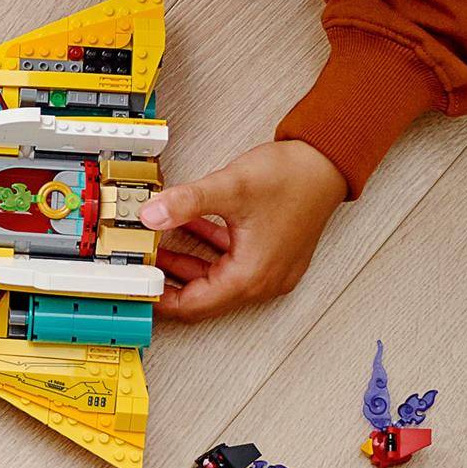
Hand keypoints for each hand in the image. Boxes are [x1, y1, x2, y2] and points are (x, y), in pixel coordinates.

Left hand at [140, 141, 346, 321]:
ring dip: (185, 264)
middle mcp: (262, 281)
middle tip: (141, 266)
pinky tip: (186, 229)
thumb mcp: (231, 187)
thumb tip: (151, 215)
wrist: (329, 161)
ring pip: (215, 279)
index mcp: (251, 276)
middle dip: (168, 280)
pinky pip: (230, 263)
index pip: (193, 305)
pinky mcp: (271, 256)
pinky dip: (206, 250)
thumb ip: (186, 203)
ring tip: (155, 247)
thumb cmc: (294, 177)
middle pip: (202, 296)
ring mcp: (269, 270)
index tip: (137, 288)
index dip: (159, 299)